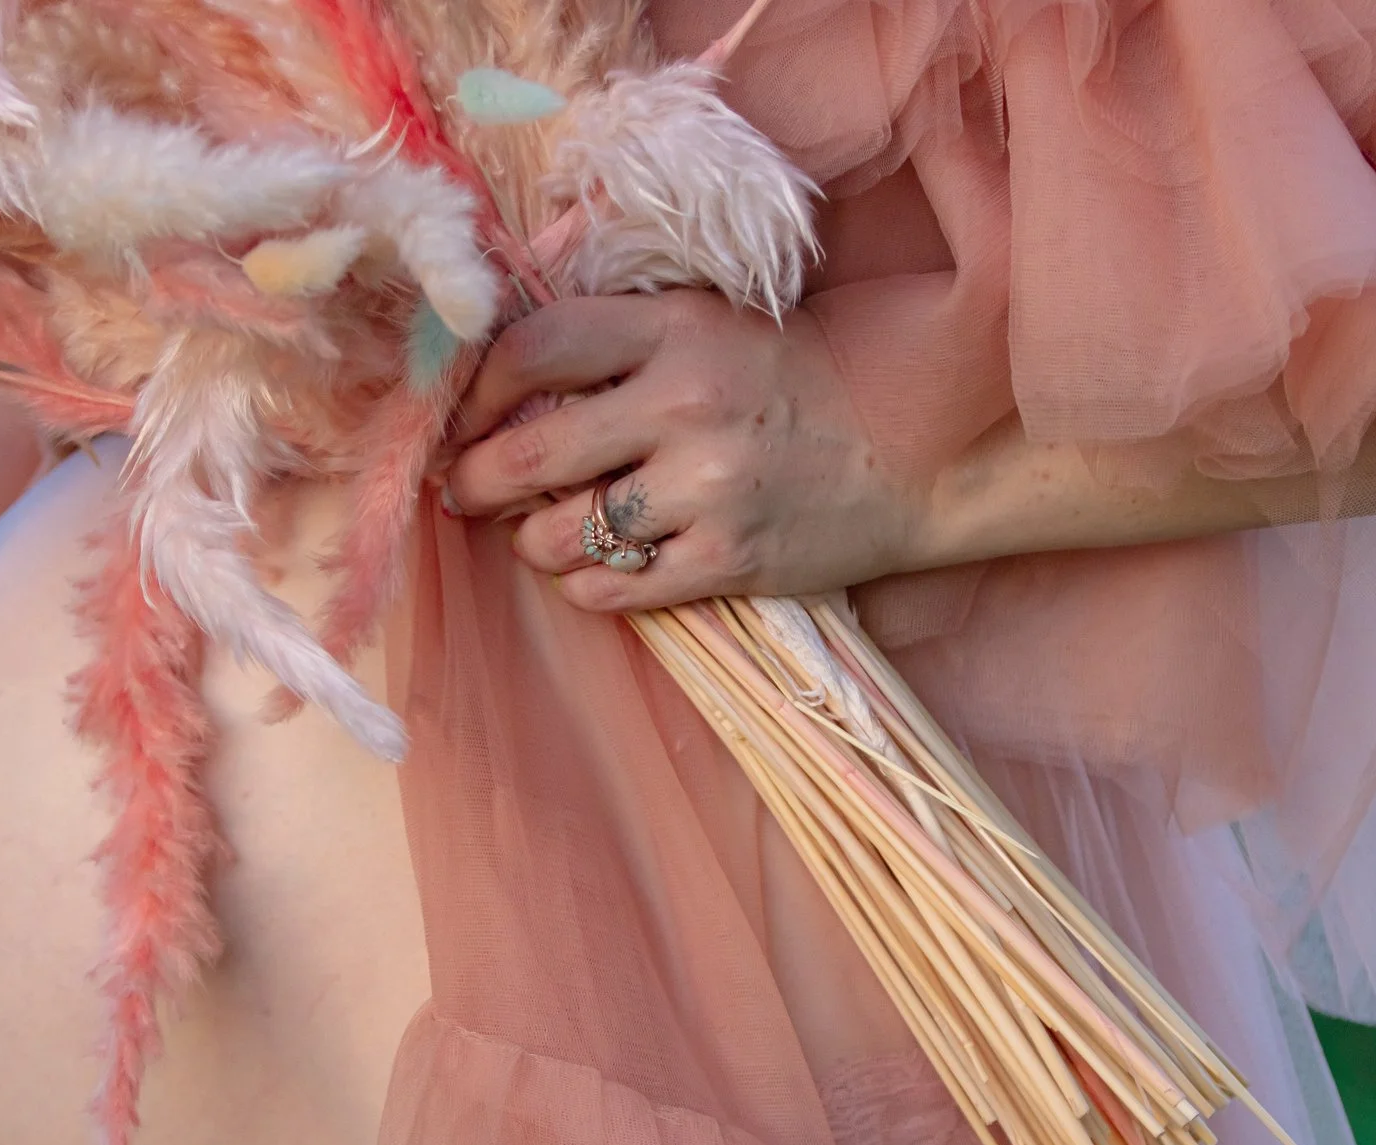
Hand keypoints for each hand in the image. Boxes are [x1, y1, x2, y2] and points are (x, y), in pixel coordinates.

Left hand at [442, 292, 925, 609]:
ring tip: (546, 532)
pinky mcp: (728, 561)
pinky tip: (599, 567)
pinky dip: (585, 585)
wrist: (911, 448)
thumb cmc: (789, 379)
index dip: (476, 389)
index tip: (464, 416)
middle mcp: (687, 405)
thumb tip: (496, 384)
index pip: (533, 348)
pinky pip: (610, 590)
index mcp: (675, 329)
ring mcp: (708, 490)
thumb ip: (615, 338)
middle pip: (530, 453)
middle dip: (475, 480)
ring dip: (532, 541)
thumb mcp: (708, 322)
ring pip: (559, 534)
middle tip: (466, 490)